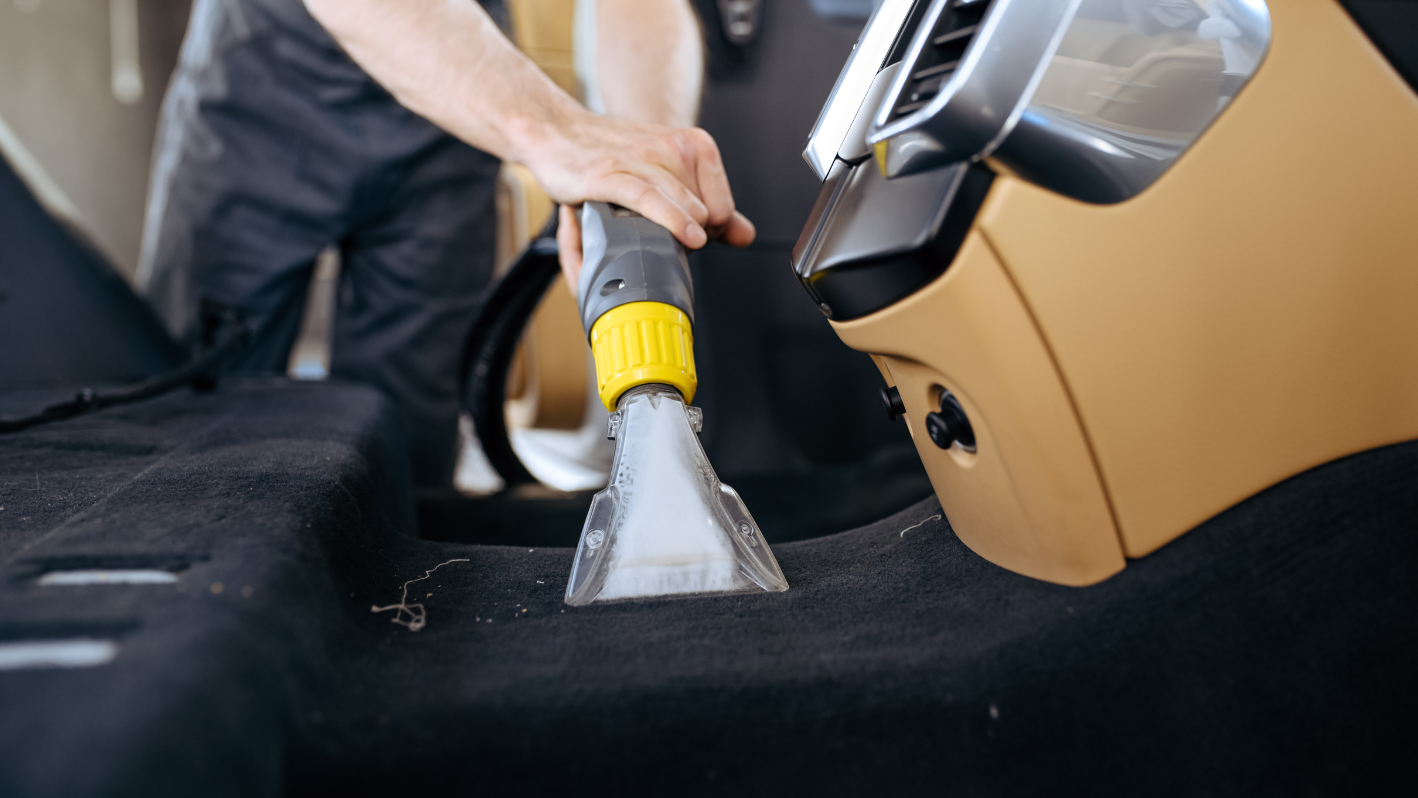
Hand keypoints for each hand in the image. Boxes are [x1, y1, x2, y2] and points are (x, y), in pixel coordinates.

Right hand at [517, 110, 754, 284]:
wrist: (557, 130)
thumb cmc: (612, 155)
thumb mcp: (667, 173)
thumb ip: (709, 205)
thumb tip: (745, 236)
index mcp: (693, 144)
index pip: (724, 208)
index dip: (710, 231)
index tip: (688, 234)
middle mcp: (672, 147)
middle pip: (706, 214)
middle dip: (691, 235)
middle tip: (664, 236)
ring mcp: (640, 158)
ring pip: (683, 205)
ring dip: (684, 235)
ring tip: (677, 248)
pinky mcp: (608, 173)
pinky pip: (649, 198)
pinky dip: (671, 219)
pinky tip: (686, 236)